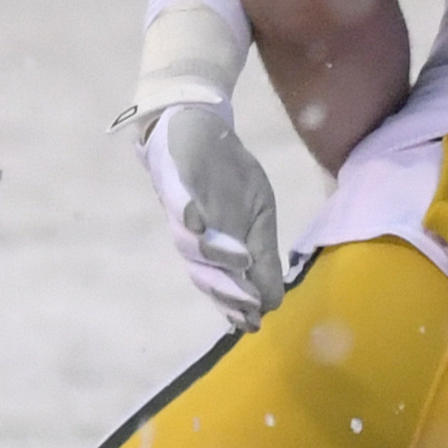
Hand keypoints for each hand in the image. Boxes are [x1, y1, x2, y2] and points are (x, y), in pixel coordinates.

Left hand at [135, 97, 285, 324]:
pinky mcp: (174, 179)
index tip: (255, 320)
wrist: (199, 127)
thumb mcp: (259, 213)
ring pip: (191, 242)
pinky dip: (187, 211)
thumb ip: (264, 253)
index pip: (228, 282)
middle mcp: (198, 234)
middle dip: (225, 289)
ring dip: (214, 254)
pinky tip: (198, 222)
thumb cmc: (229, 174)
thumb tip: (272, 298)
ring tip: (239, 262)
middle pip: (206, 270)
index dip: (239, 303)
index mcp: (221, 244)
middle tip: (244, 308)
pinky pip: (178, 199)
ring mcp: (185, 208)